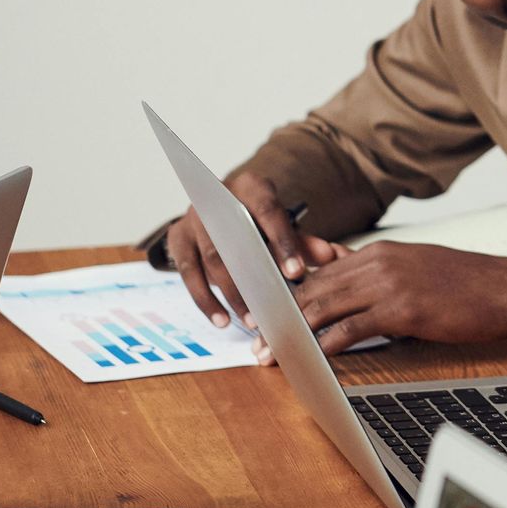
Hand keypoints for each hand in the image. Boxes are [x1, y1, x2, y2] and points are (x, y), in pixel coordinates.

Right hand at [165, 170, 307, 329]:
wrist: (221, 209)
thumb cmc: (258, 220)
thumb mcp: (282, 225)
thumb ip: (303, 241)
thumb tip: (329, 255)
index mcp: (250, 186)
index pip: (268, 211)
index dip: (282, 242)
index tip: (296, 272)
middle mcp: (216, 197)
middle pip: (235, 239)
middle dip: (254, 277)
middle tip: (273, 307)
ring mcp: (192, 218)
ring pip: (211, 259)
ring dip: (231, 294)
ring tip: (251, 320)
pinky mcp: (177, 239)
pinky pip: (188, 274)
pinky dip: (205, 300)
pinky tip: (221, 320)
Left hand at [280, 243, 506, 359]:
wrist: (506, 288)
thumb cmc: (467, 283)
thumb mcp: (416, 266)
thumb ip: (379, 272)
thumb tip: (349, 277)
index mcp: (378, 251)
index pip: (320, 272)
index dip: (289, 296)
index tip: (267, 314)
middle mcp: (377, 262)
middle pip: (314, 289)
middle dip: (280, 317)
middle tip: (257, 339)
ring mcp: (388, 284)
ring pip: (325, 307)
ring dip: (293, 333)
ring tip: (272, 353)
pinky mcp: (402, 309)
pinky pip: (351, 328)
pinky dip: (325, 344)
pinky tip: (310, 357)